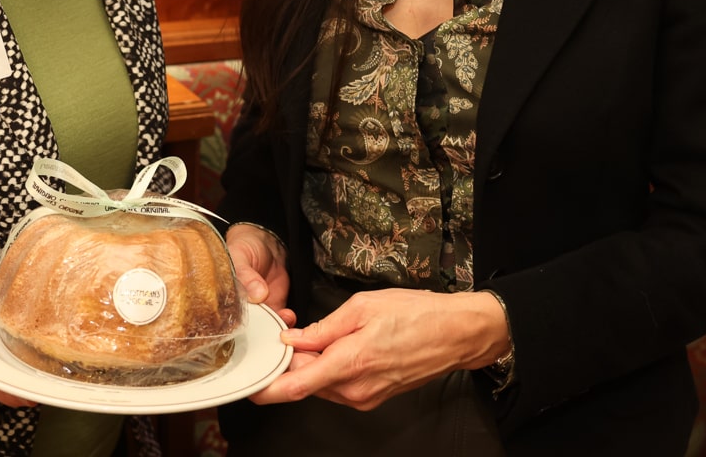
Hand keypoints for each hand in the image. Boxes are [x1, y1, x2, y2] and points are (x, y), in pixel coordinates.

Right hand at [226, 224, 295, 325]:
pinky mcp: (274, 306)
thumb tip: (258, 295)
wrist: (266, 241)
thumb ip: (246, 275)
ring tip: (279, 321)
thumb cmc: (244, 247)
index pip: (227, 320)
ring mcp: (258, 309)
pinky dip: (285, 321)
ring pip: (264, 327)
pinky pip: (279, 319)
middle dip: (258, 335)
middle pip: (246, 329)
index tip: (247, 330)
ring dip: (274, 329)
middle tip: (266, 332)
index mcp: (225, 298)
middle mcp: (240, 308)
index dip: (236, 328)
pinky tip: (287, 316)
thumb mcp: (239, 256)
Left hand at [250, 288, 509, 409]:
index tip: (249, 382)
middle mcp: (355, 389)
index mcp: (349, 364)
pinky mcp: (374, 397)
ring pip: (322, 386)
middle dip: (292, 363)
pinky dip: (329, 370)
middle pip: (305, 384)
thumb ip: (323, 328)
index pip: (295, 388)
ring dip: (312, 366)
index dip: (267, 388)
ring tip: (321, 335)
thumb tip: (293, 340)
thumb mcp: (363, 307)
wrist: (456, 334)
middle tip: (292, 334)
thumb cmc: (416, 314)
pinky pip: (339, 386)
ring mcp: (365, 397)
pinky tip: (338, 347)